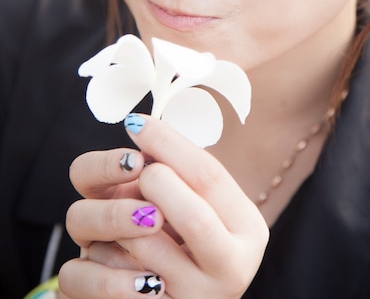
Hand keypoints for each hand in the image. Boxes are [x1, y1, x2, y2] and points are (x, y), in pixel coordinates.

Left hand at [59, 115, 268, 297]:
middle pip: (194, 218)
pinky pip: (98, 284)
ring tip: (122, 220)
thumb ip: (182, 171)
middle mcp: (229, 270)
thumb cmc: (186, 235)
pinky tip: (104, 257)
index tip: (136, 122)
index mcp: (246, 229)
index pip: (211, 178)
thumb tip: (140, 127)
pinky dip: (89, 264)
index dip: (169, 144)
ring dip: (115, 221)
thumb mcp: (199, 200)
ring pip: (138, 249)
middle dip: (154, 183)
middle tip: (139, 171)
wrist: (181, 296)